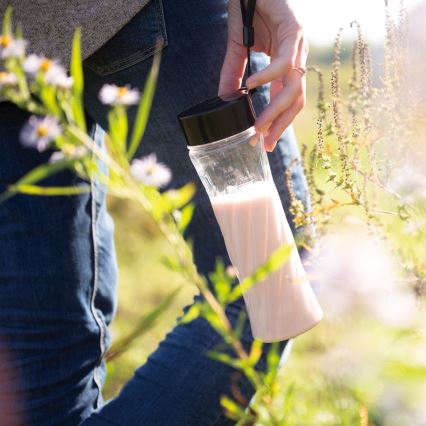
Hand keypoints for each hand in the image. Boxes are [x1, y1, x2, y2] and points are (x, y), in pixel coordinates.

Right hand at [219, 0, 307, 150]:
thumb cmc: (248, 10)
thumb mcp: (238, 49)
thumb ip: (233, 74)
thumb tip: (224, 99)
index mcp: (285, 66)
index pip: (285, 102)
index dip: (276, 123)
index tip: (263, 143)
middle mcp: (296, 59)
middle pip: (296, 101)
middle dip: (280, 125)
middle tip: (264, 144)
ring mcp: (297, 46)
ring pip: (293, 87)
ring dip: (275, 110)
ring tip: (258, 125)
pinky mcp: (293, 30)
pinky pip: (283, 62)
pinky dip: (267, 76)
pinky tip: (252, 86)